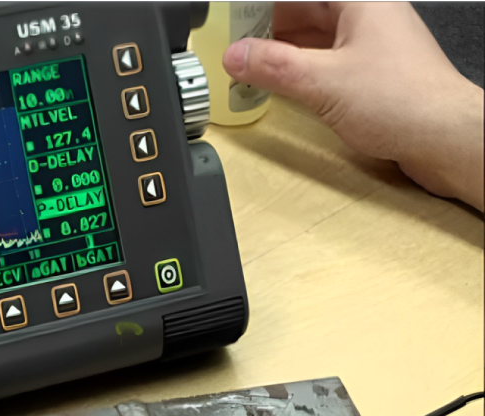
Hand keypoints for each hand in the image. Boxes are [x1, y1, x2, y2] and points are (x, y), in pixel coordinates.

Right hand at [222, 2, 484, 210]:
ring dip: (283, 51)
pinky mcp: (372, 76)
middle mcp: (368, 18)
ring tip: (249, 64)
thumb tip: (236, 55)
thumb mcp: (322, 81)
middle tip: (234, 41)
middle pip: (306, 10)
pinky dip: (300, 70)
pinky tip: (280, 84)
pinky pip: (326, 62)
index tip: (235, 15)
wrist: (445, 139)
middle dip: (267, 26)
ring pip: (316, 38)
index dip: (265, 4)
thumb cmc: (404, 101)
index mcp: (360, 2)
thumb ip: (273, 66)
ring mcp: (372, 47)